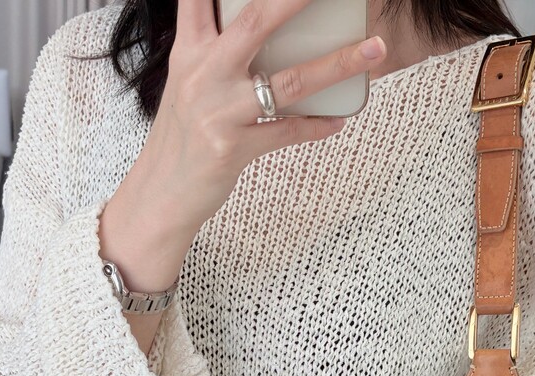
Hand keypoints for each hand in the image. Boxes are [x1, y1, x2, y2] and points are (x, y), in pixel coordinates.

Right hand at [133, 0, 387, 238]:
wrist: (160, 194)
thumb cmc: (180, 137)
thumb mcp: (187, 84)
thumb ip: (214, 53)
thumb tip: (262, 30)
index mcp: (189, 51)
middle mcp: (203, 74)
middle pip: (257, 21)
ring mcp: (219, 111)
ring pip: (289, 81)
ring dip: (338, 64)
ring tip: (374, 50)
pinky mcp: (233, 148)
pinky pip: (287, 132)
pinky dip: (317, 125)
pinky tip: (339, 119)